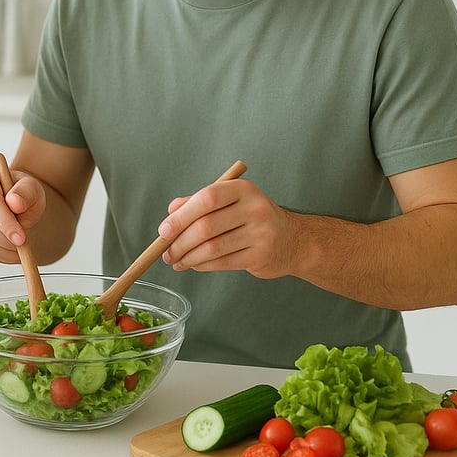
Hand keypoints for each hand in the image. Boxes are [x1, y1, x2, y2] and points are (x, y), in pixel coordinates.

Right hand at [0, 164, 46, 263]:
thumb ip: (26, 193)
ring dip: (3, 251)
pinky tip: (9, 251)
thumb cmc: (24, 194)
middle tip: (23, 246)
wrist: (17, 204)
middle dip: (6, 240)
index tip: (21, 238)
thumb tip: (14, 202)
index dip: (5, 223)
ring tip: (20, 250)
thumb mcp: (33, 189)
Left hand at [156, 177, 298, 278]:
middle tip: (166, 252)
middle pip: (206, 227)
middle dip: (180, 242)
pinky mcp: (260, 256)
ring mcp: (260, 233)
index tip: (164, 231)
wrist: (292, 240)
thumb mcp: (229, 201)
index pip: (206, 198)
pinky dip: (202, 266)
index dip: (181, 216)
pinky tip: (193, 265)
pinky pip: (222, 263)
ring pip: (212, 248)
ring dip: (188, 258)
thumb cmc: (252, 218)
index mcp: (242, 189)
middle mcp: (254, 208)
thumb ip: (198, 202)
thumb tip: (171, 212)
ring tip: (176, 261)